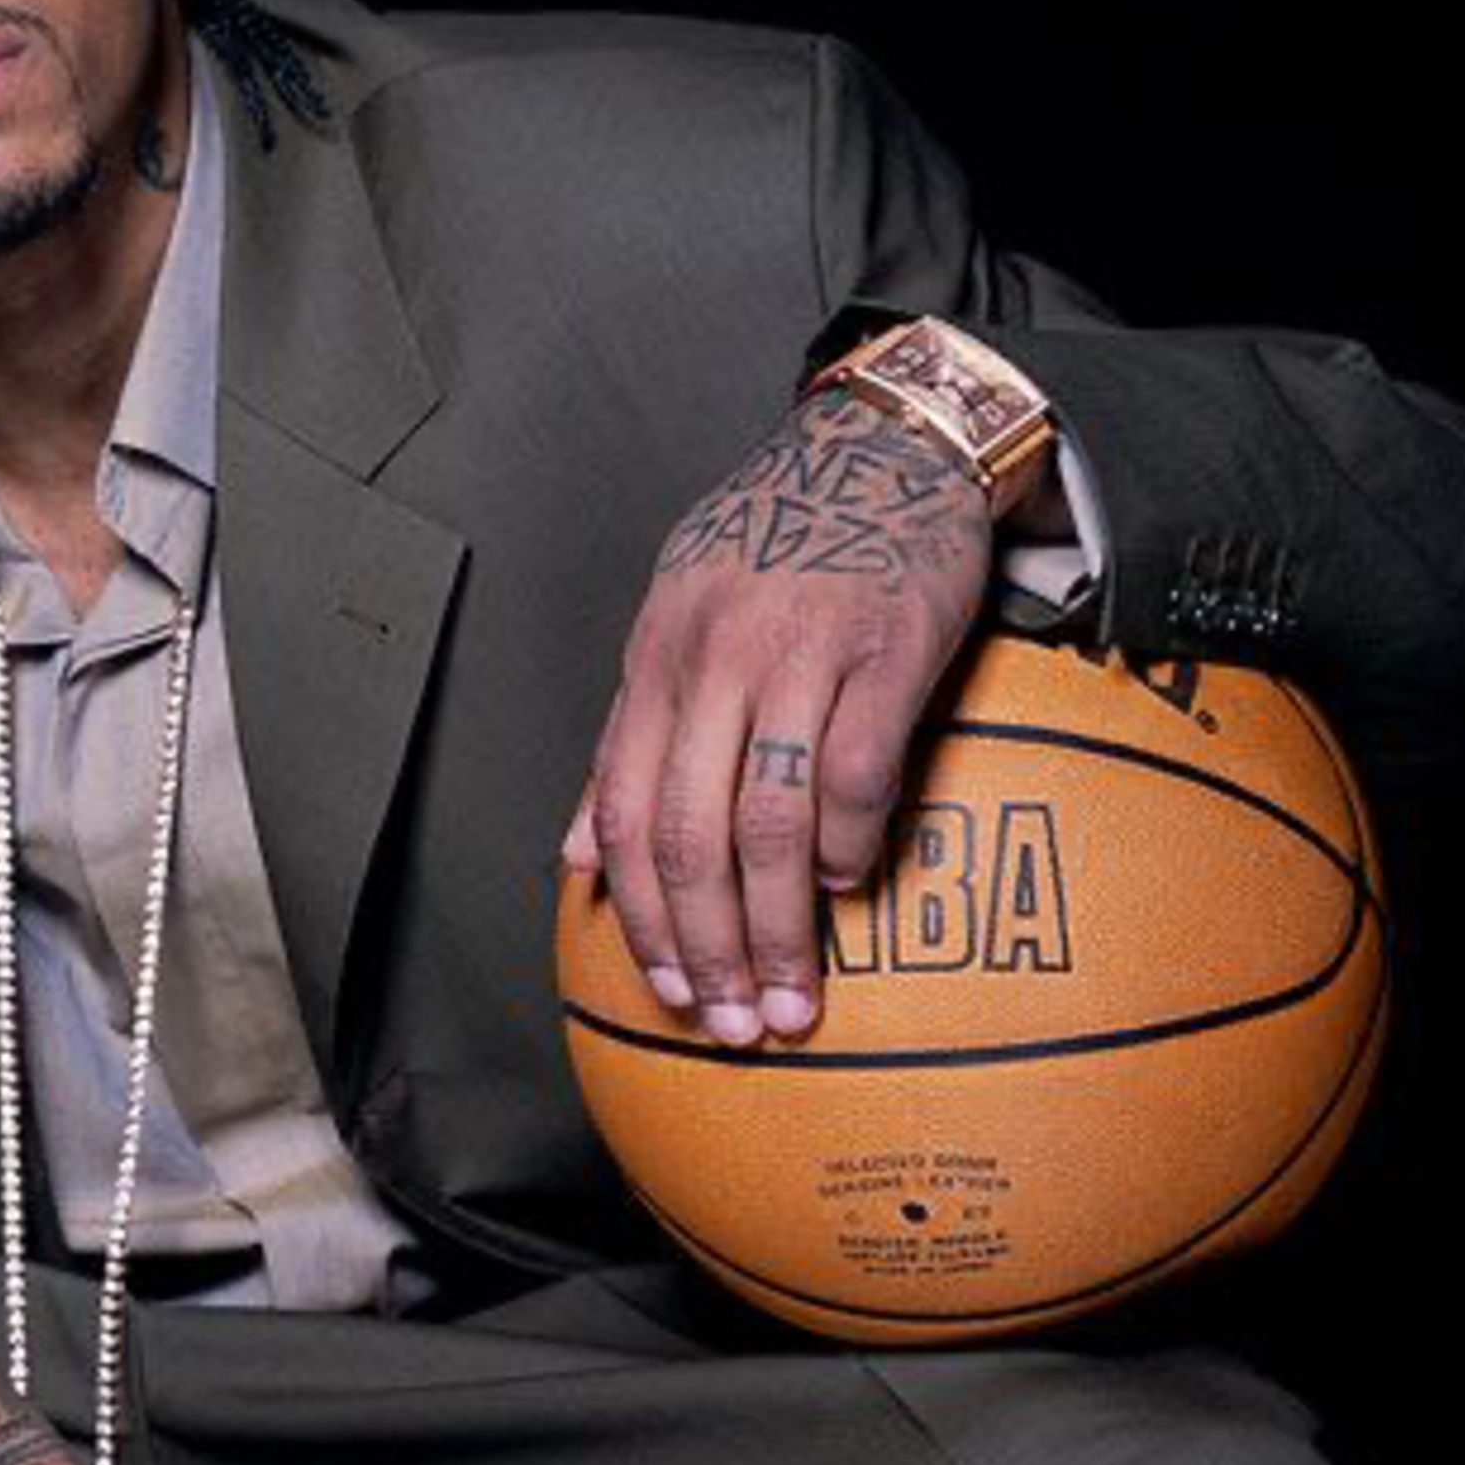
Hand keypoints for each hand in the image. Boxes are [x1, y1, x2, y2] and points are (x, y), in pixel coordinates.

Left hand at [565, 382, 991, 1041]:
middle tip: (741, 1024)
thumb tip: (578, 858)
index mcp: (656, 658)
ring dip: (778, 926)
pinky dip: (849, 843)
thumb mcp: (680, 620)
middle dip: (709, 949)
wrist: (885, 440)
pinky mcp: (886, 645)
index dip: (643, 921)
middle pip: (690, 836)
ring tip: (798, 995)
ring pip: (766, 819)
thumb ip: (631, 738)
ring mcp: (800, 650)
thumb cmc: (781, 542)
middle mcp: (713, 657)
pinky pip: (857, 770)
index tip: (673, 996)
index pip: (627, 816)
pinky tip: (847, 883)